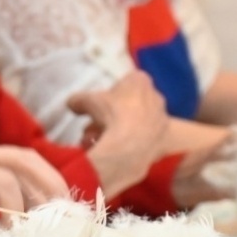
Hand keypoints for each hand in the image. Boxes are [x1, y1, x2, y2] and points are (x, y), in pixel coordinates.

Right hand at [68, 71, 168, 195]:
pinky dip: (138, 147)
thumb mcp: (87, 102)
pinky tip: (123, 155)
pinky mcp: (165, 141)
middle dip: (115, 116)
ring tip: (101, 144)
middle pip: (133, 105)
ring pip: (140, 124)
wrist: (130, 145)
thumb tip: (71, 103)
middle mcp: (156, 96)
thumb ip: (79, 100)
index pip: (126, 82)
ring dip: (121, 133)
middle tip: (98, 128)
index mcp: (140, 81)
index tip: (99, 106)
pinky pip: (152, 142)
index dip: (111, 94)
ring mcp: (163, 119)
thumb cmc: (111, 114)